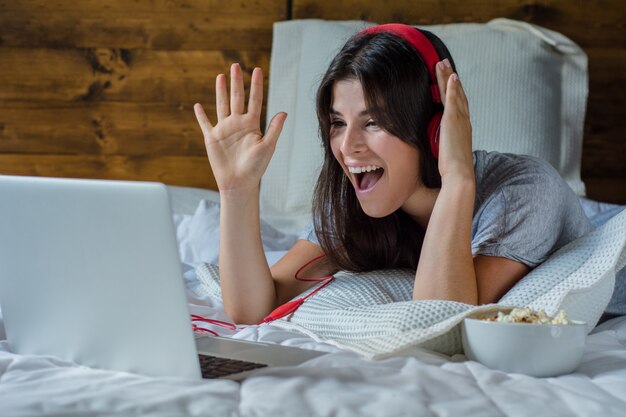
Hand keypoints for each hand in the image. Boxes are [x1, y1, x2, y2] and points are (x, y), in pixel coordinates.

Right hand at [194, 63, 286, 193]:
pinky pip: (205, 124)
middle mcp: (238, 124)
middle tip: (236, 65)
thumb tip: (284, 112)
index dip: (256, 85)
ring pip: (222, 105)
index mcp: (252, 124)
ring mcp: (224, 129)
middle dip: (237, 82)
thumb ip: (274, 129)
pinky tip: (198, 105)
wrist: (239, 183)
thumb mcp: (268, 147)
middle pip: (237, 98)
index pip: (255, 100)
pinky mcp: (212, 138)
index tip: (257, 70)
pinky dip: (201, 115)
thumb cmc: (256, 167)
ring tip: (221, 76)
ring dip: (221, 91)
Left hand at [434, 59, 473, 182]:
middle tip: (445, 63)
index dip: (455, 90)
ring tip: (442, 63)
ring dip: (448, 77)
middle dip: (451, 78)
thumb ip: (445, 144)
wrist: (459, 175)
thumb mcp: (448, 153)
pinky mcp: (453, 121)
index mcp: (463, 128)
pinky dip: (453, 87)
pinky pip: (453, 100)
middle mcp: (464, 121)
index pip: (458, 105)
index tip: (450, 79)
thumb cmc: (453, 170)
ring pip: (454, 93)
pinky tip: (451, 76)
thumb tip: (440, 145)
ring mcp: (459, 120)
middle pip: (458, 94)